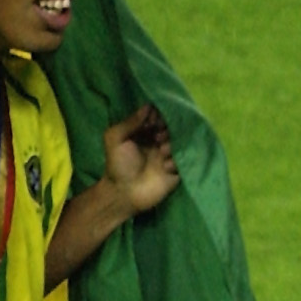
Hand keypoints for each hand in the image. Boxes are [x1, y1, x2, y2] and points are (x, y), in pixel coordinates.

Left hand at [100, 103, 179, 221]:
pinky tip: (165, 167)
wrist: (124, 194)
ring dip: (172, 145)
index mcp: (144, 134)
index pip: (157, 118)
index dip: (157, 117)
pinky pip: (184, 161)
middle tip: (158, 138)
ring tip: (162, 153)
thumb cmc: (118, 166)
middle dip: (167, 130)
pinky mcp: (176, 171)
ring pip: (179, 143)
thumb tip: (148, 106)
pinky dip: (176, 162)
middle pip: (171, 128)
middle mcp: (158, 142)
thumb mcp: (115, 138)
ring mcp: (168, 157)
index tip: (153, 123)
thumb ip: (130, 121)